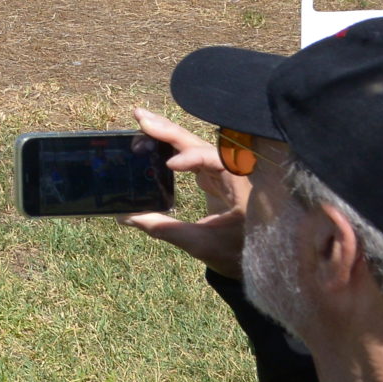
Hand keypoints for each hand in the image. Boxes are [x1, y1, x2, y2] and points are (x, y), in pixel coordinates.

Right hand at [118, 106, 246, 275]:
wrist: (256, 263)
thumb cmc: (236, 254)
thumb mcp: (200, 245)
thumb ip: (164, 229)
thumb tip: (126, 217)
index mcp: (240, 189)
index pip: (218, 160)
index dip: (194, 157)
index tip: (171, 166)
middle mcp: (232, 174)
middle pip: (201, 144)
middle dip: (171, 131)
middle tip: (141, 118)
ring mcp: (222, 175)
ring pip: (195, 146)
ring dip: (169, 133)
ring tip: (142, 121)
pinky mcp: (214, 179)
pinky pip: (192, 157)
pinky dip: (172, 147)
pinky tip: (153, 139)